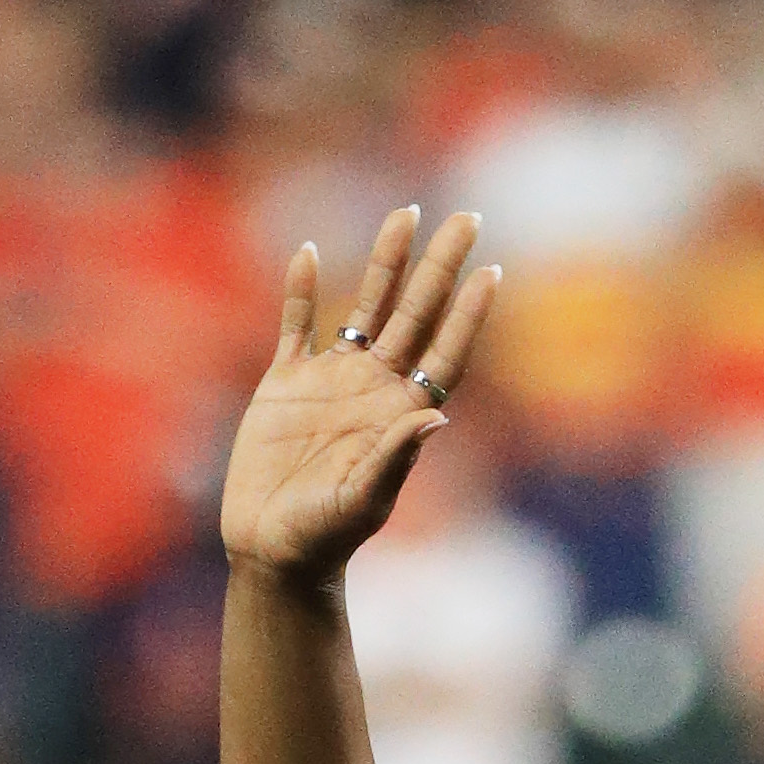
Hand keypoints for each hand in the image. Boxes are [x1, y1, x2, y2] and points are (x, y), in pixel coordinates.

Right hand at [220, 208, 498, 583]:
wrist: (272, 549)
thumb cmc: (324, 537)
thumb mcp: (363, 501)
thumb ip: (396, 458)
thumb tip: (436, 416)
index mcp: (400, 414)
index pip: (445, 352)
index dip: (468, 314)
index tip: (492, 271)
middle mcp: (374, 388)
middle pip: (416, 312)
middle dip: (441, 265)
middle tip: (469, 216)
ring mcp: (332, 380)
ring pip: (366, 306)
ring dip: (386, 261)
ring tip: (405, 214)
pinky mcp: (286, 382)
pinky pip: (296, 324)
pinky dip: (300, 290)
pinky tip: (307, 251)